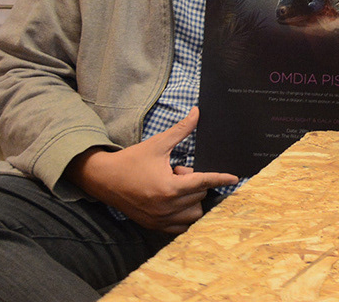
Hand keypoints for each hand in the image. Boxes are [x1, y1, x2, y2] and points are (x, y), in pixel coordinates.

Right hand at [65, 108, 236, 233]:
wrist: (103, 179)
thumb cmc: (131, 160)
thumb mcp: (157, 143)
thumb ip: (181, 130)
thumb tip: (197, 112)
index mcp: (168, 188)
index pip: (203, 183)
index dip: (220, 179)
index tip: (235, 178)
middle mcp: (165, 207)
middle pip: (199, 197)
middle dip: (195, 183)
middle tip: (177, 171)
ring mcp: (159, 220)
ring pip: (193, 215)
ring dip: (191, 200)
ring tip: (174, 187)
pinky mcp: (153, 226)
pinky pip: (180, 227)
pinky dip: (183, 215)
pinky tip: (173, 200)